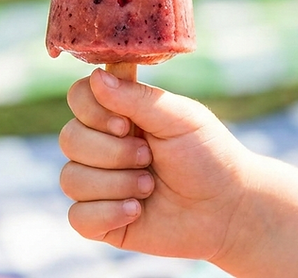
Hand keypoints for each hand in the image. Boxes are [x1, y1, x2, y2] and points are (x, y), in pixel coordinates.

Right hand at [58, 68, 253, 260]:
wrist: (228, 208)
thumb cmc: (208, 155)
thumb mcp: (178, 117)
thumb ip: (136, 98)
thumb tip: (97, 77)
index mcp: (118, 114)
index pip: (78, 97)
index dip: (93, 111)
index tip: (126, 124)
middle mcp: (102, 146)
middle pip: (69, 139)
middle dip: (113, 152)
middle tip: (149, 157)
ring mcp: (98, 184)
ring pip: (71, 179)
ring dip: (116, 184)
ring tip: (150, 187)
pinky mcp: (101, 220)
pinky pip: (77, 217)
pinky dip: (108, 213)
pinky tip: (137, 211)